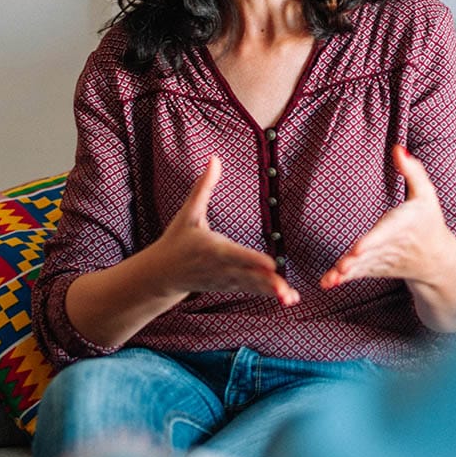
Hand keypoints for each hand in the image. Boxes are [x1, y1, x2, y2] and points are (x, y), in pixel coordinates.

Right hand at [151, 155, 298, 306]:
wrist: (162, 275)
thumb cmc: (176, 240)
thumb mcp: (187, 213)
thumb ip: (203, 187)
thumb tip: (214, 158)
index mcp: (213, 249)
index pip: (236, 255)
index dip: (253, 260)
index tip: (272, 264)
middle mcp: (222, 268)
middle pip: (248, 277)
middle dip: (268, 285)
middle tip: (286, 291)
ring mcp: (227, 280)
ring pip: (253, 287)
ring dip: (274, 292)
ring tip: (292, 298)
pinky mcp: (231, 286)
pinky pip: (252, 291)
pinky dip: (270, 295)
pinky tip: (289, 298)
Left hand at [320, 147, 455, 332]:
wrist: (437, 259)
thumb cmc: (428, 221)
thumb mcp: (426, 194)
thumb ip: (413, 171)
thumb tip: (399, 148)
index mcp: (403, 225)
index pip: (387, 232)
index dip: (373, 240)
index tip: (359, 248)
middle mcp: (392, 245)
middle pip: (372, 253)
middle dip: (357, 260)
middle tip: (343, 266)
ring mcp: (383, 260)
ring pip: (363, 266)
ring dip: (347, 272)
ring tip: (332, 277)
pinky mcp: (376, 268)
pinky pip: (359, 274)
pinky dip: (343, 279)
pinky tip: (327, 283)